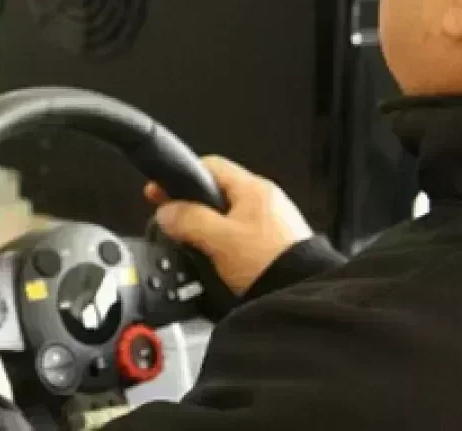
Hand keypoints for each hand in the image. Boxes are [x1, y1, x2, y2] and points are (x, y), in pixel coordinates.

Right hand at [146, 156, 312, 295]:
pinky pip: (240, 236)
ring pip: (227, 217)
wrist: (301, 294)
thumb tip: (167, 212)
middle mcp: (266, 200)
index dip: (181, 177)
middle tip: (172, 222)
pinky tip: (217, 261)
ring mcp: (272, 223)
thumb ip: (188, 220)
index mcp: (253, 189)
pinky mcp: (274, 245)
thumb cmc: (271, 263)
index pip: (210, 166)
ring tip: (194, 246)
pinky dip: (224, 245)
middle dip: (191, 207)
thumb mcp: (219, 239)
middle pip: (217, 193)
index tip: (160, 192)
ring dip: (207, 229)